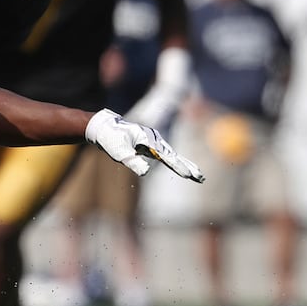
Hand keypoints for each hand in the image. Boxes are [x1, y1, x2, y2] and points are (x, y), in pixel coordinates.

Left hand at [86, 108, 204, 181]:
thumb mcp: (118, 152)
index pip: (166, 156)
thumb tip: (146, 172)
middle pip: (175, 155)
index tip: (187, 175)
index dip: (177, 166)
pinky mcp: (152, 145)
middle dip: (189, 166)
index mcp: (148, 139)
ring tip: (198, 176)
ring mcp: (154, 141)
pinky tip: (184, 169)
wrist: (105, 127)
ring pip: (173, 155)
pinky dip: (176, 162)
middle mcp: (154, 139)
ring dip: (186, 165)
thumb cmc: (111, 138)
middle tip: (201, 178)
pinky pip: (166, 155)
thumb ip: (132, 161)